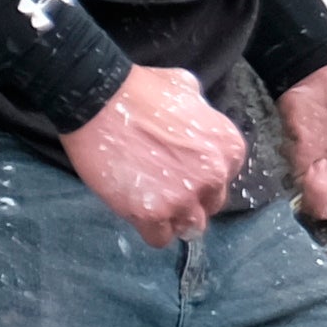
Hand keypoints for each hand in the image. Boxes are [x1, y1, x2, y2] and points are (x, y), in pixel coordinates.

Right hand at [60, 64, 249, 243]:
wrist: (98, 99)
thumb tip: (201, 121)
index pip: (225, 178)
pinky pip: (159, 238)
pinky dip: (149, 229)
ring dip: (173, 219)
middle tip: (163, 186)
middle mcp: (214, 175)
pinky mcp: (152, 213)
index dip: (202, 176)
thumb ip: (203, 112)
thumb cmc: (140, 89)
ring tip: (151, 202)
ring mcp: (184, 197)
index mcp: (228, 147)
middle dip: (190, 199)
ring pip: (189, 227)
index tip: (181, 170)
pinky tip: (136, 210)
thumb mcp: (187, 88)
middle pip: (210, 204)